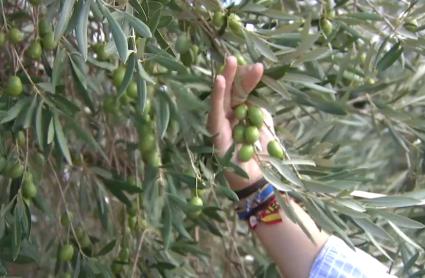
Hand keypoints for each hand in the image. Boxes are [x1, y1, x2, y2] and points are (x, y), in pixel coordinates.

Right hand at [207, 56, 274, 190]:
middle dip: (237, 74)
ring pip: (222, 98)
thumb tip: (257, 89)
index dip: (249, 78)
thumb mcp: (265, 125)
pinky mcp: (215, 134)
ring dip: (226, 79)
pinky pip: (215, 112)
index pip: (244, 91)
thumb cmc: (263, 155)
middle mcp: (231, 116)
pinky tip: (219, 81)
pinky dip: (217, 97)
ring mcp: (222, 124)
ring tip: (230, 61)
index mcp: (243, 113)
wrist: (259, 180)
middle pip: (233, 92)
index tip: (258, 66)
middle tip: (240, 57)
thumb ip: (260, 108)